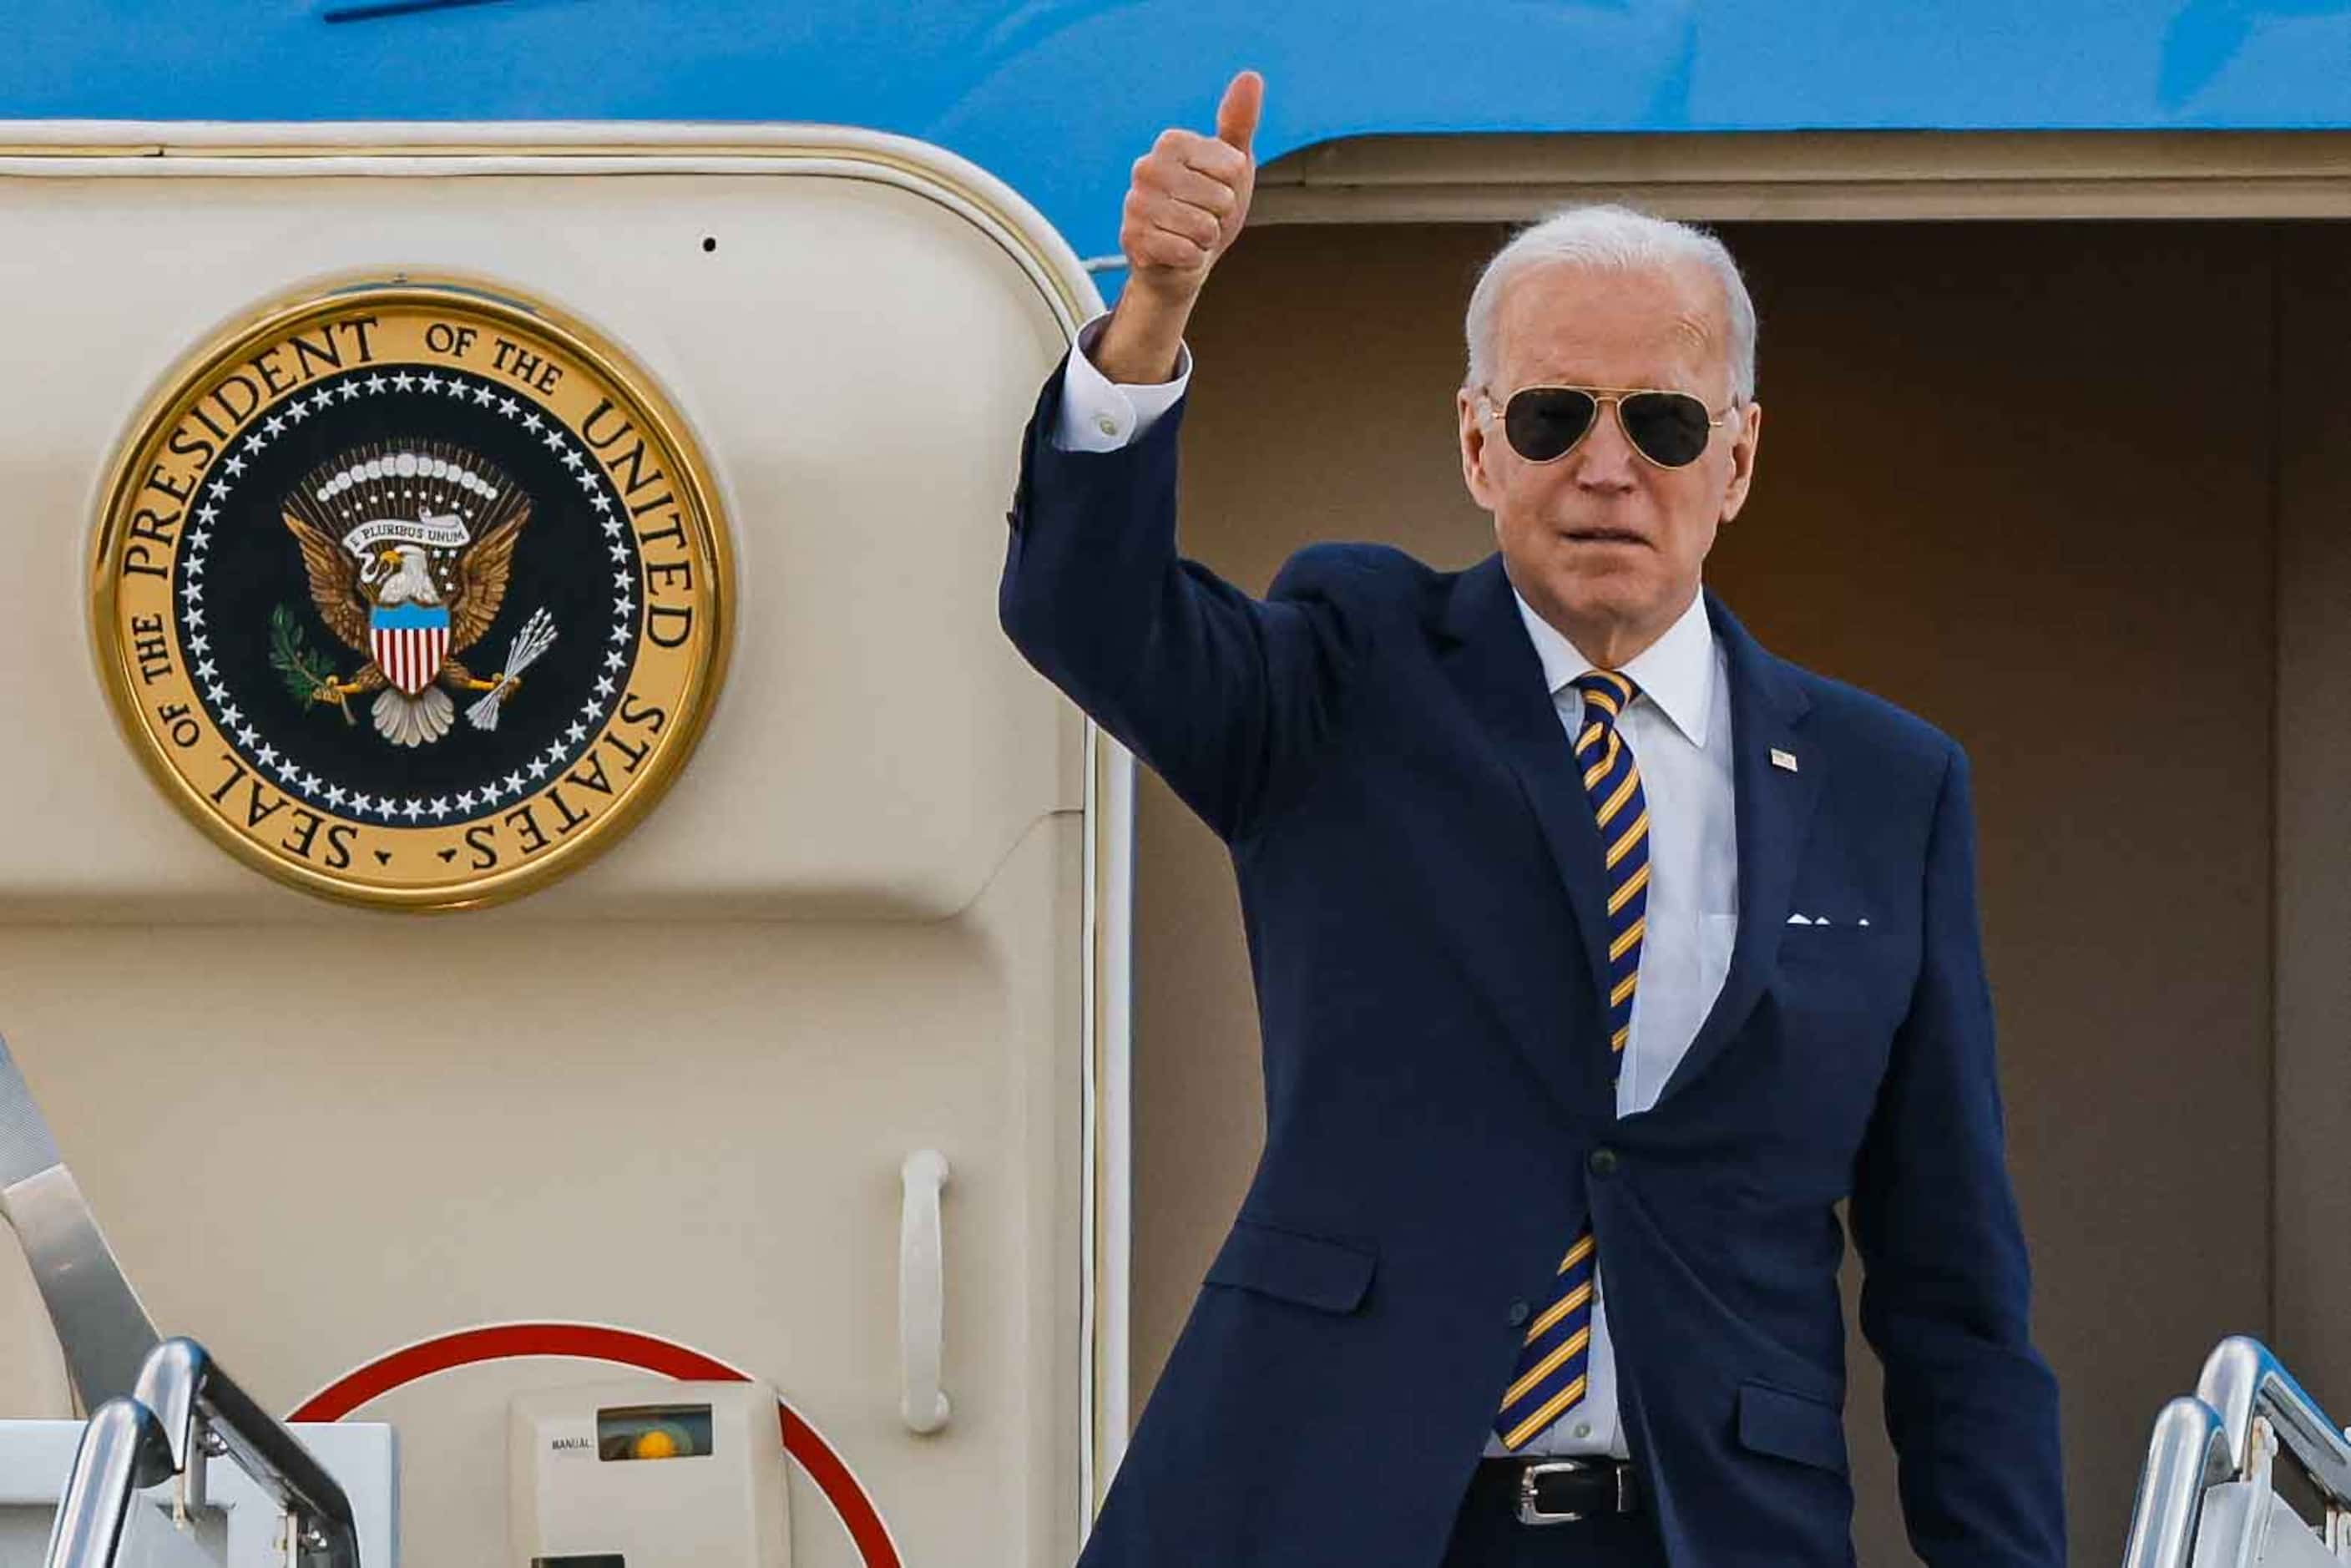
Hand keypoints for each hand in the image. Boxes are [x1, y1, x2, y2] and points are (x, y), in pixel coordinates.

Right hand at [1092, 69, 1261, 382]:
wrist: (1181, 259)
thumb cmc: (1209, 206)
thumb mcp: (1232, 164)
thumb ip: (1240, 122)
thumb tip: (1251, 77)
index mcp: (1171, 142)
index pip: (1232, 168)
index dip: (1234, 187)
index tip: (1216, 189)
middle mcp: (1147, 168)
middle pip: (1220, 199)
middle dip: (1220, 217)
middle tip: (1202, 216)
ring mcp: (1136, 204)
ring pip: (1203, 228)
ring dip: (1205, 239)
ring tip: (1189, 234)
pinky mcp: (1133, 240)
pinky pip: (1186, 252)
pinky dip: (1191, 259)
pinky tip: (1178, 252)